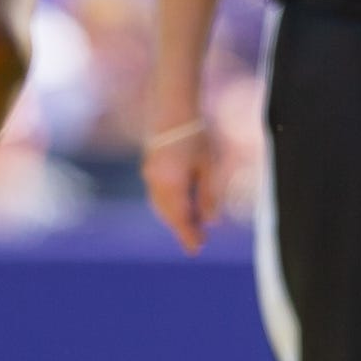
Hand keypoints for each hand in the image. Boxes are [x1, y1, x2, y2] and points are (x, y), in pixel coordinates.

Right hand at [142, 117, 216, 253]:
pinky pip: (157, 195)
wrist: (173, 110)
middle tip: (197, 240)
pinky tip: (181, 205)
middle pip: (169, 215)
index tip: (196, 250)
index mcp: (172, 184)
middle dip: (182, 228)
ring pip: (161, 206)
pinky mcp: (148, 168)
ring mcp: (149, 175)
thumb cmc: (196, 136)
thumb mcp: (208, 166)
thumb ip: (209, 195)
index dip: (188, 235)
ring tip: (192, 225)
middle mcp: (156, 183)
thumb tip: (211, 222)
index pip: (180, 218)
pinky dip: (169, 205)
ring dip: (175, 217)